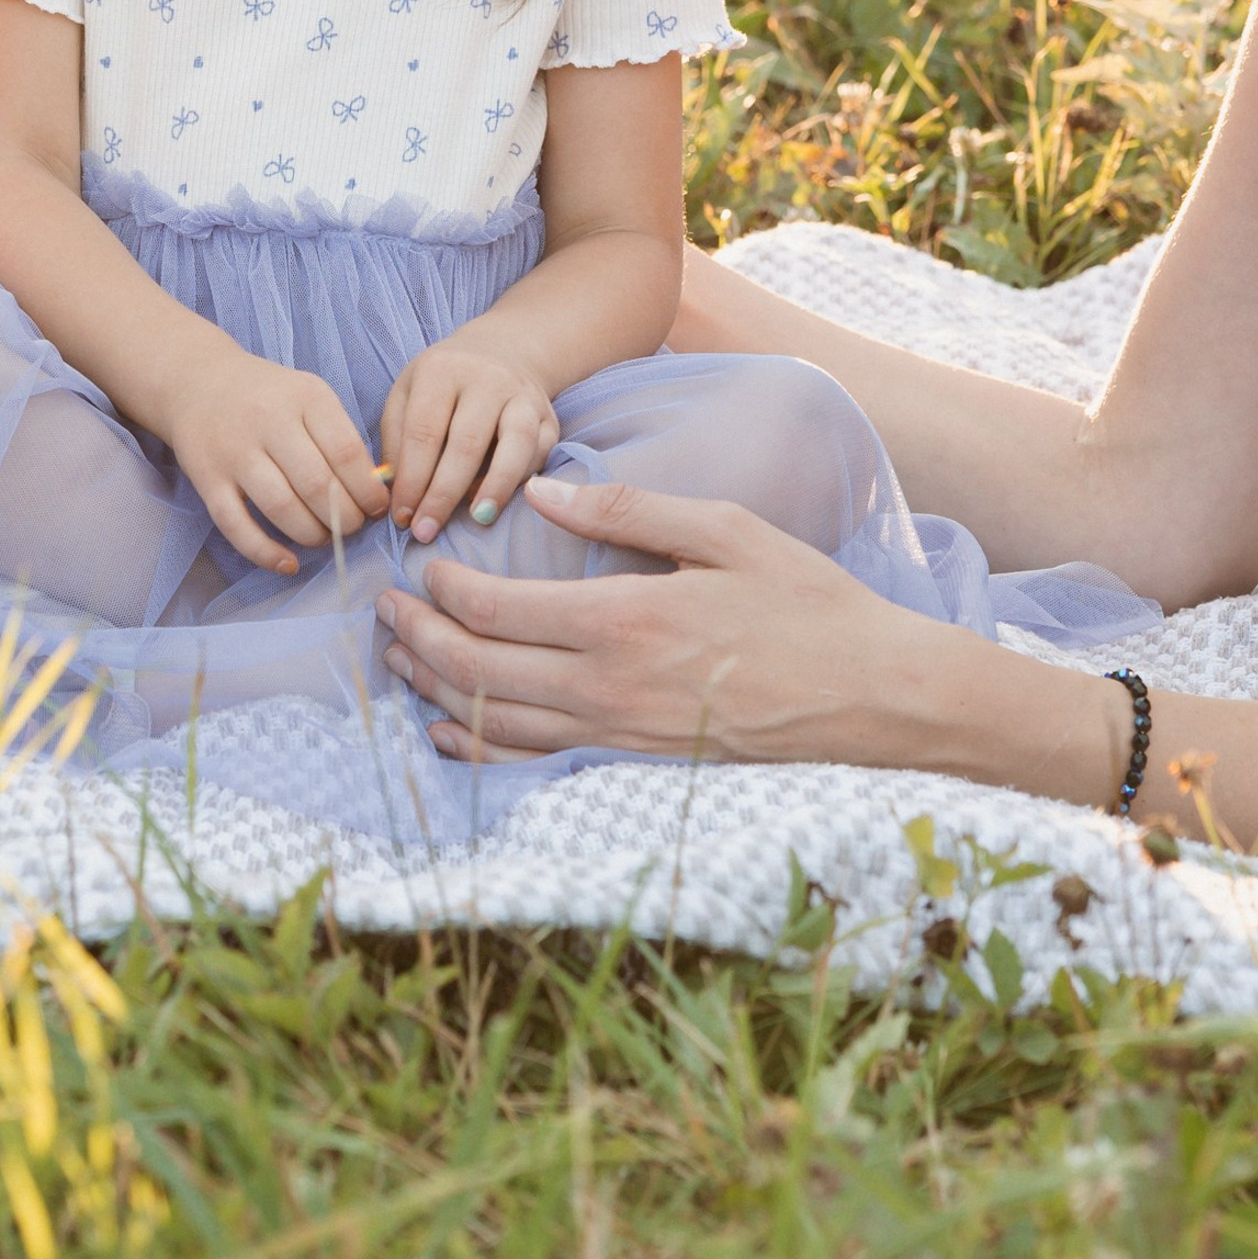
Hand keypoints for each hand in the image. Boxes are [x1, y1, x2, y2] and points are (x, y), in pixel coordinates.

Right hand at [159, 347, 388, 576]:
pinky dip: (265, 553)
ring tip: (323, 537)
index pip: (347, 452)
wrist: (197, 381)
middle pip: (317, 485)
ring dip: (312, 535)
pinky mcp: (207, 478)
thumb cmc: (267, 395)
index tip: (377, 509)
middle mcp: (269, 421)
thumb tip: (374, 492)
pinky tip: (288, 563)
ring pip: (281, 508)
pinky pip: (236, 525)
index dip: (368, 491)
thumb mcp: (310, 396)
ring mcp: (235, 451)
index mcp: (305, 397)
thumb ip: (340, 437)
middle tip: (351, 526)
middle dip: (345, 519)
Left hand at [373, 474, 954, 763]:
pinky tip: (449, 733)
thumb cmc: (806, 603)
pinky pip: (538, 763)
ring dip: (435, 691)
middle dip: (417, 641)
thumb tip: (541, 493)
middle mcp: (610, 687)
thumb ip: (624, 511)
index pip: (498, 611)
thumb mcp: (723, 531)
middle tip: (381, 614)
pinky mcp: (636, 765)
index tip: (419, 567)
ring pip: (496, 723)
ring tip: (398, 662)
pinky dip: (481, 748)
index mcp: (625, 620)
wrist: (876, 698)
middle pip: (478, 670)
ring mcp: (621, 736)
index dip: (444, 592)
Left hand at [378, 331, 557, 544]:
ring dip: (495, 488)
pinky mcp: (549, 417)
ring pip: (515, 444)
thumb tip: (395, 494)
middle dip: (443, 495)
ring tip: (477, 520)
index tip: (401, 516)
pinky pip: (538, 454)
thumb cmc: (443, 384)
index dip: (411, 479)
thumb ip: (396, 440)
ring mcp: (523, 396)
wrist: (502, 353)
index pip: (423, 432)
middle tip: (425, 531)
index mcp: (442, 370)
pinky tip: (496, 502)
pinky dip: (519, 482)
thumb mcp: (407, 394)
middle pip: (466, 443)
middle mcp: (487, 378)